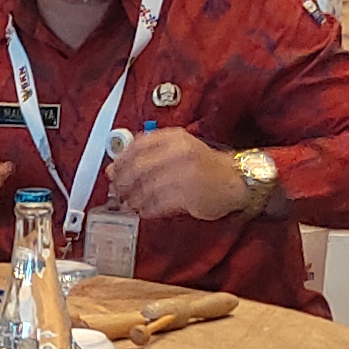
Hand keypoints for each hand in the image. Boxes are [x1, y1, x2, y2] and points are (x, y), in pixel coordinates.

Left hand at [107, 128, 255, 220]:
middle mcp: (180, 152)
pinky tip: (145, 210)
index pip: (138, 145)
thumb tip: (117, 167)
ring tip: (131, 203)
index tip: (113, 170)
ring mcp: (185, 173)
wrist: (235, 180)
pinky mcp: (189, 194)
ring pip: (147, 187)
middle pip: (139, 167)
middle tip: (117, 191)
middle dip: (123, 182)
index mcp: (175, 137)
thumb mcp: (179, 149)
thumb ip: (151, 153)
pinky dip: (148, 209)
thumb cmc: (204, 166)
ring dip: (134, 198)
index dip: (121, 160)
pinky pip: (159, 203)